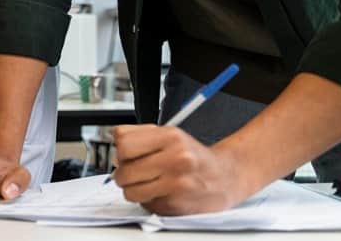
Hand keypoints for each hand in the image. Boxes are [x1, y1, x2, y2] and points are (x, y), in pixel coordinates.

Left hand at [112, 124, 248, 214]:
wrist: (226, 177)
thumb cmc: (193, 157)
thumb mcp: (170, 135)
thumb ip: (139, 137)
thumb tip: (115, 152)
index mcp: (171, 137)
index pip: (123, 143)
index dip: (120, 150)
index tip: (125, 155)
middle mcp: (176, 159)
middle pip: (124, 170)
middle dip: (122, 174)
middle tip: (130, 173)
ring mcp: (177, 185)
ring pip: (130, 192)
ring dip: (132, 190)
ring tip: (144, 184)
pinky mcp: (177, 205)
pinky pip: (145, 205)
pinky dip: (148, 200)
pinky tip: (161, 192)